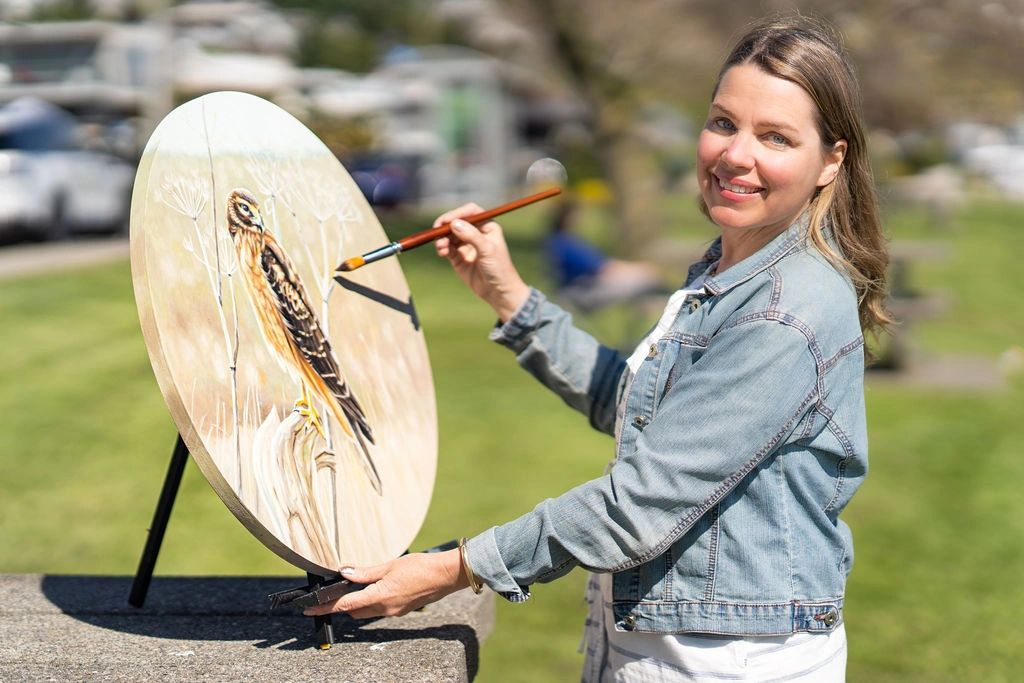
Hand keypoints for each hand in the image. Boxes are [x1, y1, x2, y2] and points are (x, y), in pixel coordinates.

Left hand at [304, 549, 469, 618]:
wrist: (445, 576)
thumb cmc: (420, 567)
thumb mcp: (390, 566)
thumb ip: (366, 572)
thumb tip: (345, 573)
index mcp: (379, 597)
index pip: (345, 605)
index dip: (325, 607)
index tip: (310, 608)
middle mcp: (385, 608)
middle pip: (354, 611)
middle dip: (342, 604)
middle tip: (333, 592)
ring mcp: (393, 611)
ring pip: (367, 611)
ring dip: (358, 603)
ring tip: (355, 587)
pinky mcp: (401, 610)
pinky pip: (380, 609)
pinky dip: (372, 601)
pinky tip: (376, 588)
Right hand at [434, 204, 530, 321]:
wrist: (498, 291)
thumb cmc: (499, 268)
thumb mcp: (487, 250)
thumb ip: (472, 236)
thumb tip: (454, 224)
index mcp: (487, 226)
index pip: (470, 212)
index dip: (457, 213)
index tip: (447, 220)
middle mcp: (476, 233)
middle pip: (456, 222)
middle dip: (445, 226)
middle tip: (437, 231)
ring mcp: (466, 244)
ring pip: (449, 235)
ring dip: (442, 239)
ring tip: (441, 247)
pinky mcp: (458, 256)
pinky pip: (447, 247)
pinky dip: (442, 248)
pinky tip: (442, 252)